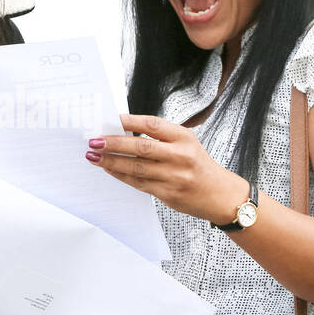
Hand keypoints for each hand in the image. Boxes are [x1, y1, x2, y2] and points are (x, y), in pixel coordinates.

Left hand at [84, 113, 250, 223]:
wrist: (219, 195)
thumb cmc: (198, 165)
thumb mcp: (186, 143)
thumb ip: (160, 138)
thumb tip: (122, 131)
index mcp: (184, 138)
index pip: (153, 126)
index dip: (130, 121)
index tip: (111, 119)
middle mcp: (180, 156)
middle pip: (141, 148)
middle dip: (114, 143)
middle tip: (94, 140)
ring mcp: (174, 176)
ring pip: (136, 168)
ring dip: (111, 161)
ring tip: (94, 156)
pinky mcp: (167, 193)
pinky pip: (138, 183)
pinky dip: (120, 175)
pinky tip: (108, 169)